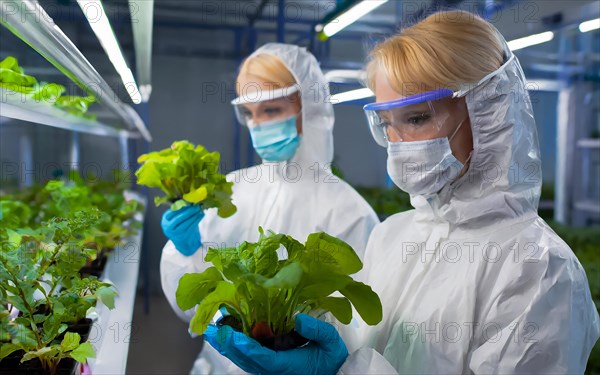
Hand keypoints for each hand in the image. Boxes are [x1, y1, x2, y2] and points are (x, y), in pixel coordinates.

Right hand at [161, 205, 203, 255]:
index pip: (173, 211)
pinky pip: (191, 226)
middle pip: (179, 217)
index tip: (189, 201)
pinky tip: (201, 215)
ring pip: (186, 222)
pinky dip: (197, 220)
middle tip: (196, 205)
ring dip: (194, 215)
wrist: (182, 242)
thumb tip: (188, 199)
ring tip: (200, 209)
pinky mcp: (184, 236)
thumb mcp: (175, 218)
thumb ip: (179, 210)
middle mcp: (168, 227)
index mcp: (165, 220)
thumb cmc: (179, 226)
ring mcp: (176, 233)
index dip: (181, 206)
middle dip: (189, 210)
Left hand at [203, 314, 347, 374]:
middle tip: (211, 330)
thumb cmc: (331, 358)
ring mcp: (269, 368)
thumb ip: (316, 330)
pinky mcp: (268, 365)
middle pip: (246, 360)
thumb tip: (298, 318)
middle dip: (228, 345)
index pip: (263, 358)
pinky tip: (228, 335)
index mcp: (287, 365)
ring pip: (243, 359)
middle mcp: (274, 369)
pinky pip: (248, 357)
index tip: (233, 337)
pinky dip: (236, 347)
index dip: (246, 348)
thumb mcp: (331, 342)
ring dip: (228, 346)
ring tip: (212, 331)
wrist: (332, 373)